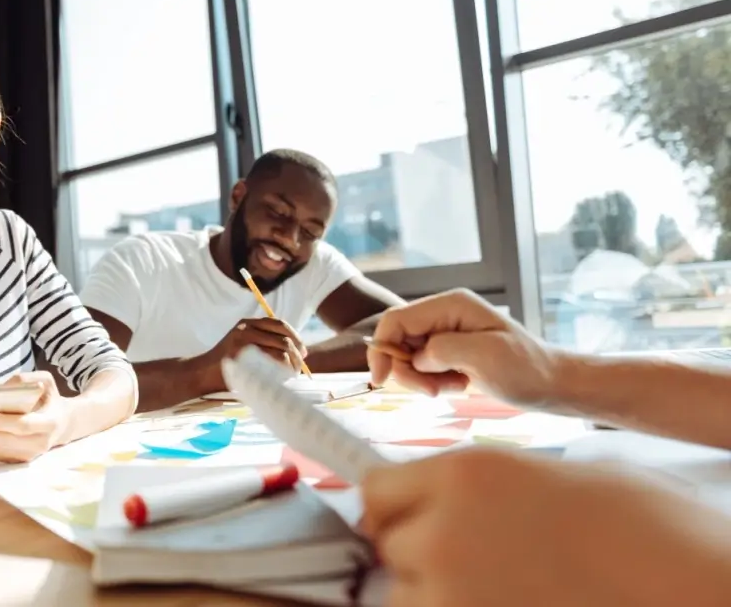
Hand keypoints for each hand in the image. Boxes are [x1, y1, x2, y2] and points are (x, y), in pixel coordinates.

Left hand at [0, 371, 72, 462]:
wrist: (63, 423)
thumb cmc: (48, 398)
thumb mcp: (45, 381)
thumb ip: (26, 380)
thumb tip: (0, 388)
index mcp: (49, 423)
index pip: (23, 425)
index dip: (1, 422)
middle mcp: (39, 444)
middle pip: (2, 442)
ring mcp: (27, 456)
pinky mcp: (16, 461)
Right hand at [209, 317, 306, 374]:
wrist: (202, 373)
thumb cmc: (227, 365)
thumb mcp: (243, 346)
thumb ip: (263, 343)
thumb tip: (295, 350)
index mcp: (247, 323)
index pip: (279, 324)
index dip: (296, 336)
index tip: (303, 351)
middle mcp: (246, 328)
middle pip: (284, 336)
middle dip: (297, 352)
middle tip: (301, 365)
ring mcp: (244, 340)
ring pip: (282, 347)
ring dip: (293, 362)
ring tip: (294, 373)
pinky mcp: (243, 354)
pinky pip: (273, 359)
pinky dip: (283, 368)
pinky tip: (284, 376)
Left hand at [360, 448, 730, 606]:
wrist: (690, 586)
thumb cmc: (643, 530)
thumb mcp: (551, 476)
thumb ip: (479, 486)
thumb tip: (438, 499)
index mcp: (465, 473)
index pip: (377, 490)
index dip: (395, 506)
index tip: (406, 518)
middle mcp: (443, 529)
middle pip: (389, 543)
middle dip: (418, 550)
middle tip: (474, 557)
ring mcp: (450, 590)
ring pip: (405, 592)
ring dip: (436, 591)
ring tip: (503, 585)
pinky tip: (507, 603)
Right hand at [367, 288, 559, 405]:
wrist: (551, 384)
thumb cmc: (525, 369)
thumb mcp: (484, 356)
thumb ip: (441, 350)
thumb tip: (415, 358)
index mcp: (451, 305)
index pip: (396, 320)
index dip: (382, 347)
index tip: (381, 379)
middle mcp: (445, 314)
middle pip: (399, 339)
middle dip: (407, 369)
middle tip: (431, 391)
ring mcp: (447, 332)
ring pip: (409, 355)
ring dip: (423, 378)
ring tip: (454, 387)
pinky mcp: (451, 350)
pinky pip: (424, 366)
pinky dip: (434, 381)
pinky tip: (459, 385)